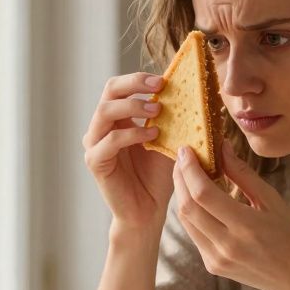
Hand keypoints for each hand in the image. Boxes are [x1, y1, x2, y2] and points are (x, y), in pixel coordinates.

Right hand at [82, 73, 175, 230]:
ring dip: (133, 106)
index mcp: (117, 118)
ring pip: (105, 111)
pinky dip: (132, 134)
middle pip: (110, 91)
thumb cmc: (158, 175)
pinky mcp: (95, 162)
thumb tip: (195, 90)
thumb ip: (172, 117)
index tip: (164, 79)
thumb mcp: (169, 139)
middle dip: (134, 84)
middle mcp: (101, 127)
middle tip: (159, 86)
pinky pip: (110, 140)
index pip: (120, 86)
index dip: (139, 78)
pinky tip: (153, 136)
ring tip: (158, 110)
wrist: (149, 210)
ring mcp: (95, 143)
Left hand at [172, 139, 289, 289]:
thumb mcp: (272, 200)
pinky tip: (197, 198)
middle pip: (188, 207)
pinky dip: (192, 213)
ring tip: (187, 174)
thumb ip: (243, 174)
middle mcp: (227, 246)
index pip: (203, 194)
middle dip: (180, 178)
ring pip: (186, 221)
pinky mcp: (213, 266)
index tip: (186, 150)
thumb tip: (222, 147)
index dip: (189, 170)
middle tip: (182, 158)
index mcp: (246, 226)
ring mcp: (217, 259)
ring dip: (182, 195)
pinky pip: (194, 234)